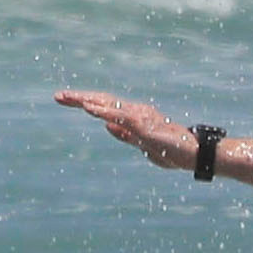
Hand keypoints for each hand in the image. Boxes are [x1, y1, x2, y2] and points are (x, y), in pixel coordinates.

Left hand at [55, 90, 197, 169]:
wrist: (195, 156)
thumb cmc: (173, 151)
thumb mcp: (142, 145)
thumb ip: (125, 135)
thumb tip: (107, 126)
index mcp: (134, 117)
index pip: (105, 106)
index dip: (85, 102)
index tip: (63, 99)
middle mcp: (136, 113)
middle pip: (103, 102)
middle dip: (80, 98)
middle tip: (58, 96)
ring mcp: (140, 118)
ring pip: (109, 106)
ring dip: (88, 101)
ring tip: (69, 98)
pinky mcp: (143, 126)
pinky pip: (119, 116)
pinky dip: (103, 111)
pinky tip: (89, 108)